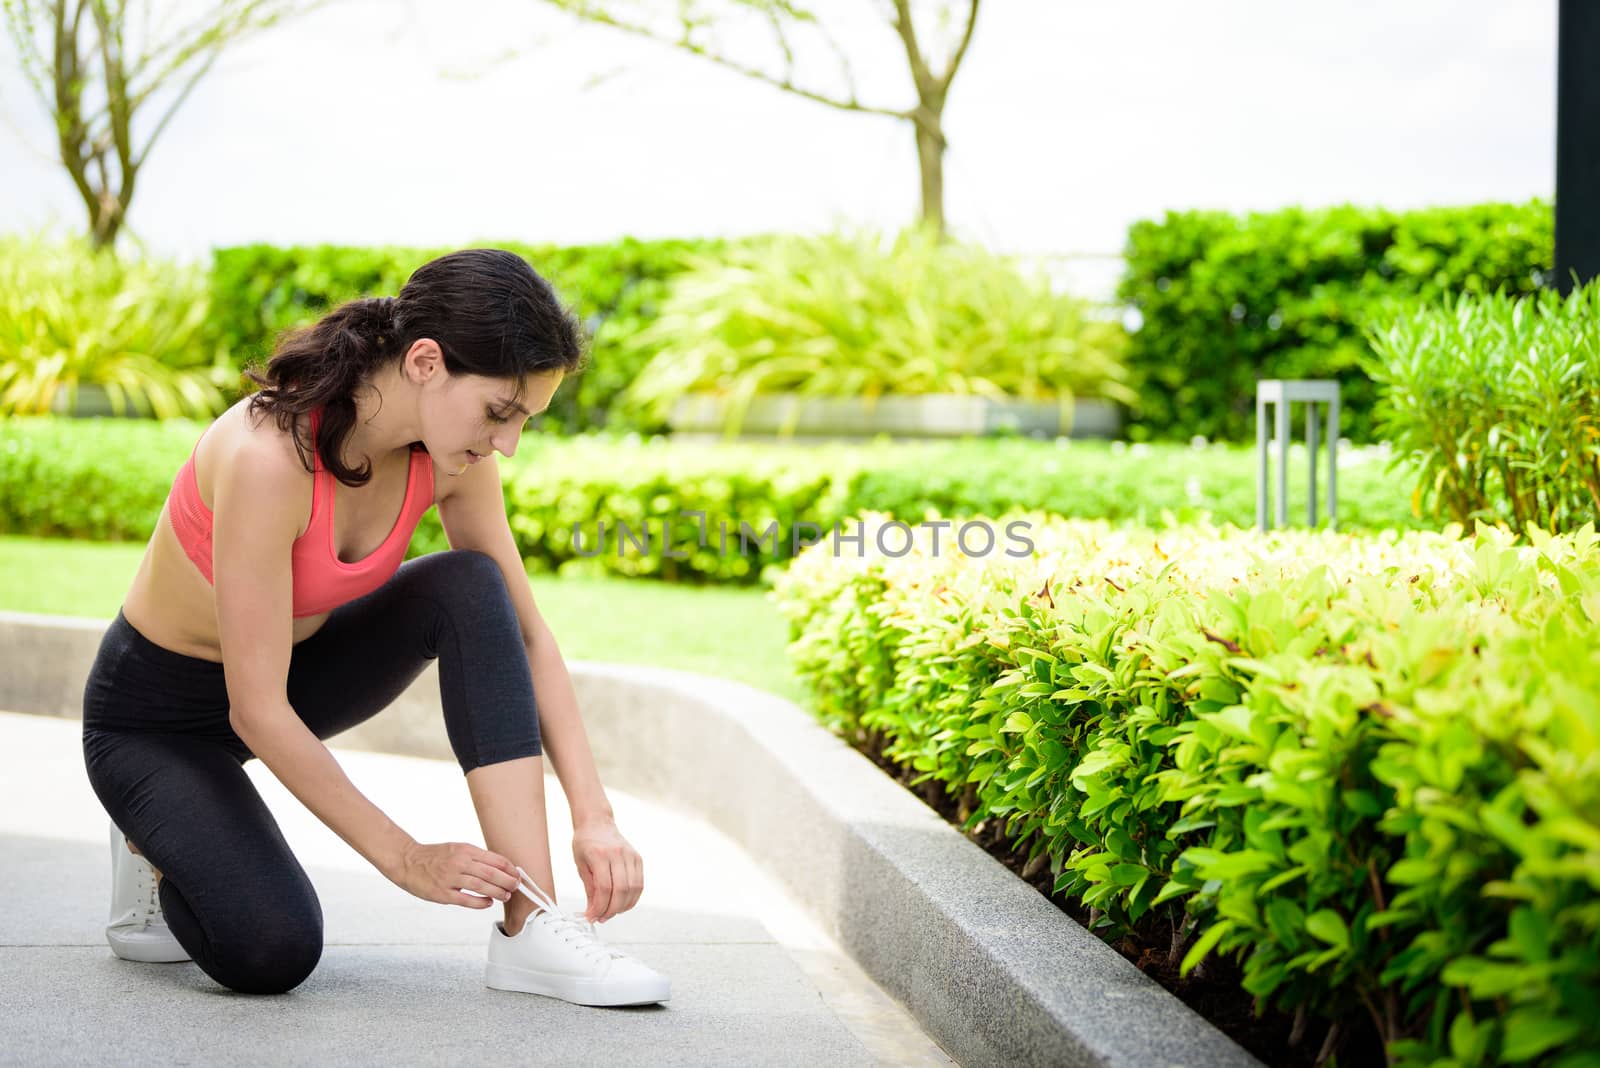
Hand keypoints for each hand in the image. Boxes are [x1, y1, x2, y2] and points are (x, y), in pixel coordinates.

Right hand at [389, 841, 520, 908]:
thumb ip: (475, 857)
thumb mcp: (456, 848)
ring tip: (505, 895)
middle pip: (491, 872)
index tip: (517, 874)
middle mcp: (459, 862)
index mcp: (465, 849)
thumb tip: (498, 866)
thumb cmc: (434, 856)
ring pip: (481, 886)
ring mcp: (450, 878)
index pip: (494, 858)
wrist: (407, 861)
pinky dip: (480, 902)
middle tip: (516, 886)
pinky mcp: (442, 893)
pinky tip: (488, 903)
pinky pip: (465, 899)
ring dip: (497, 892)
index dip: (509, 868)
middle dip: (507, 880)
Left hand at [572, 820, 642, 923]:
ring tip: (611, 912)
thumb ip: (589, 889)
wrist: (597, 822)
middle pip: (620, 890)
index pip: (604, 888)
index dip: (598, 907)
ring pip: (633, 888)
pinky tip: (622, 903)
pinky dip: (633, 898)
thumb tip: (593, 912)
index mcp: (599, 854)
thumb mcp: (580, 865)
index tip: (591, 916)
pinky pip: (639, 883)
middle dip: (611, 909)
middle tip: (601, 918)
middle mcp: (618, 854)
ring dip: (623, 906)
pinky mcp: (638, 858)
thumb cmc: (585, 843)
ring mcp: (631, 855)